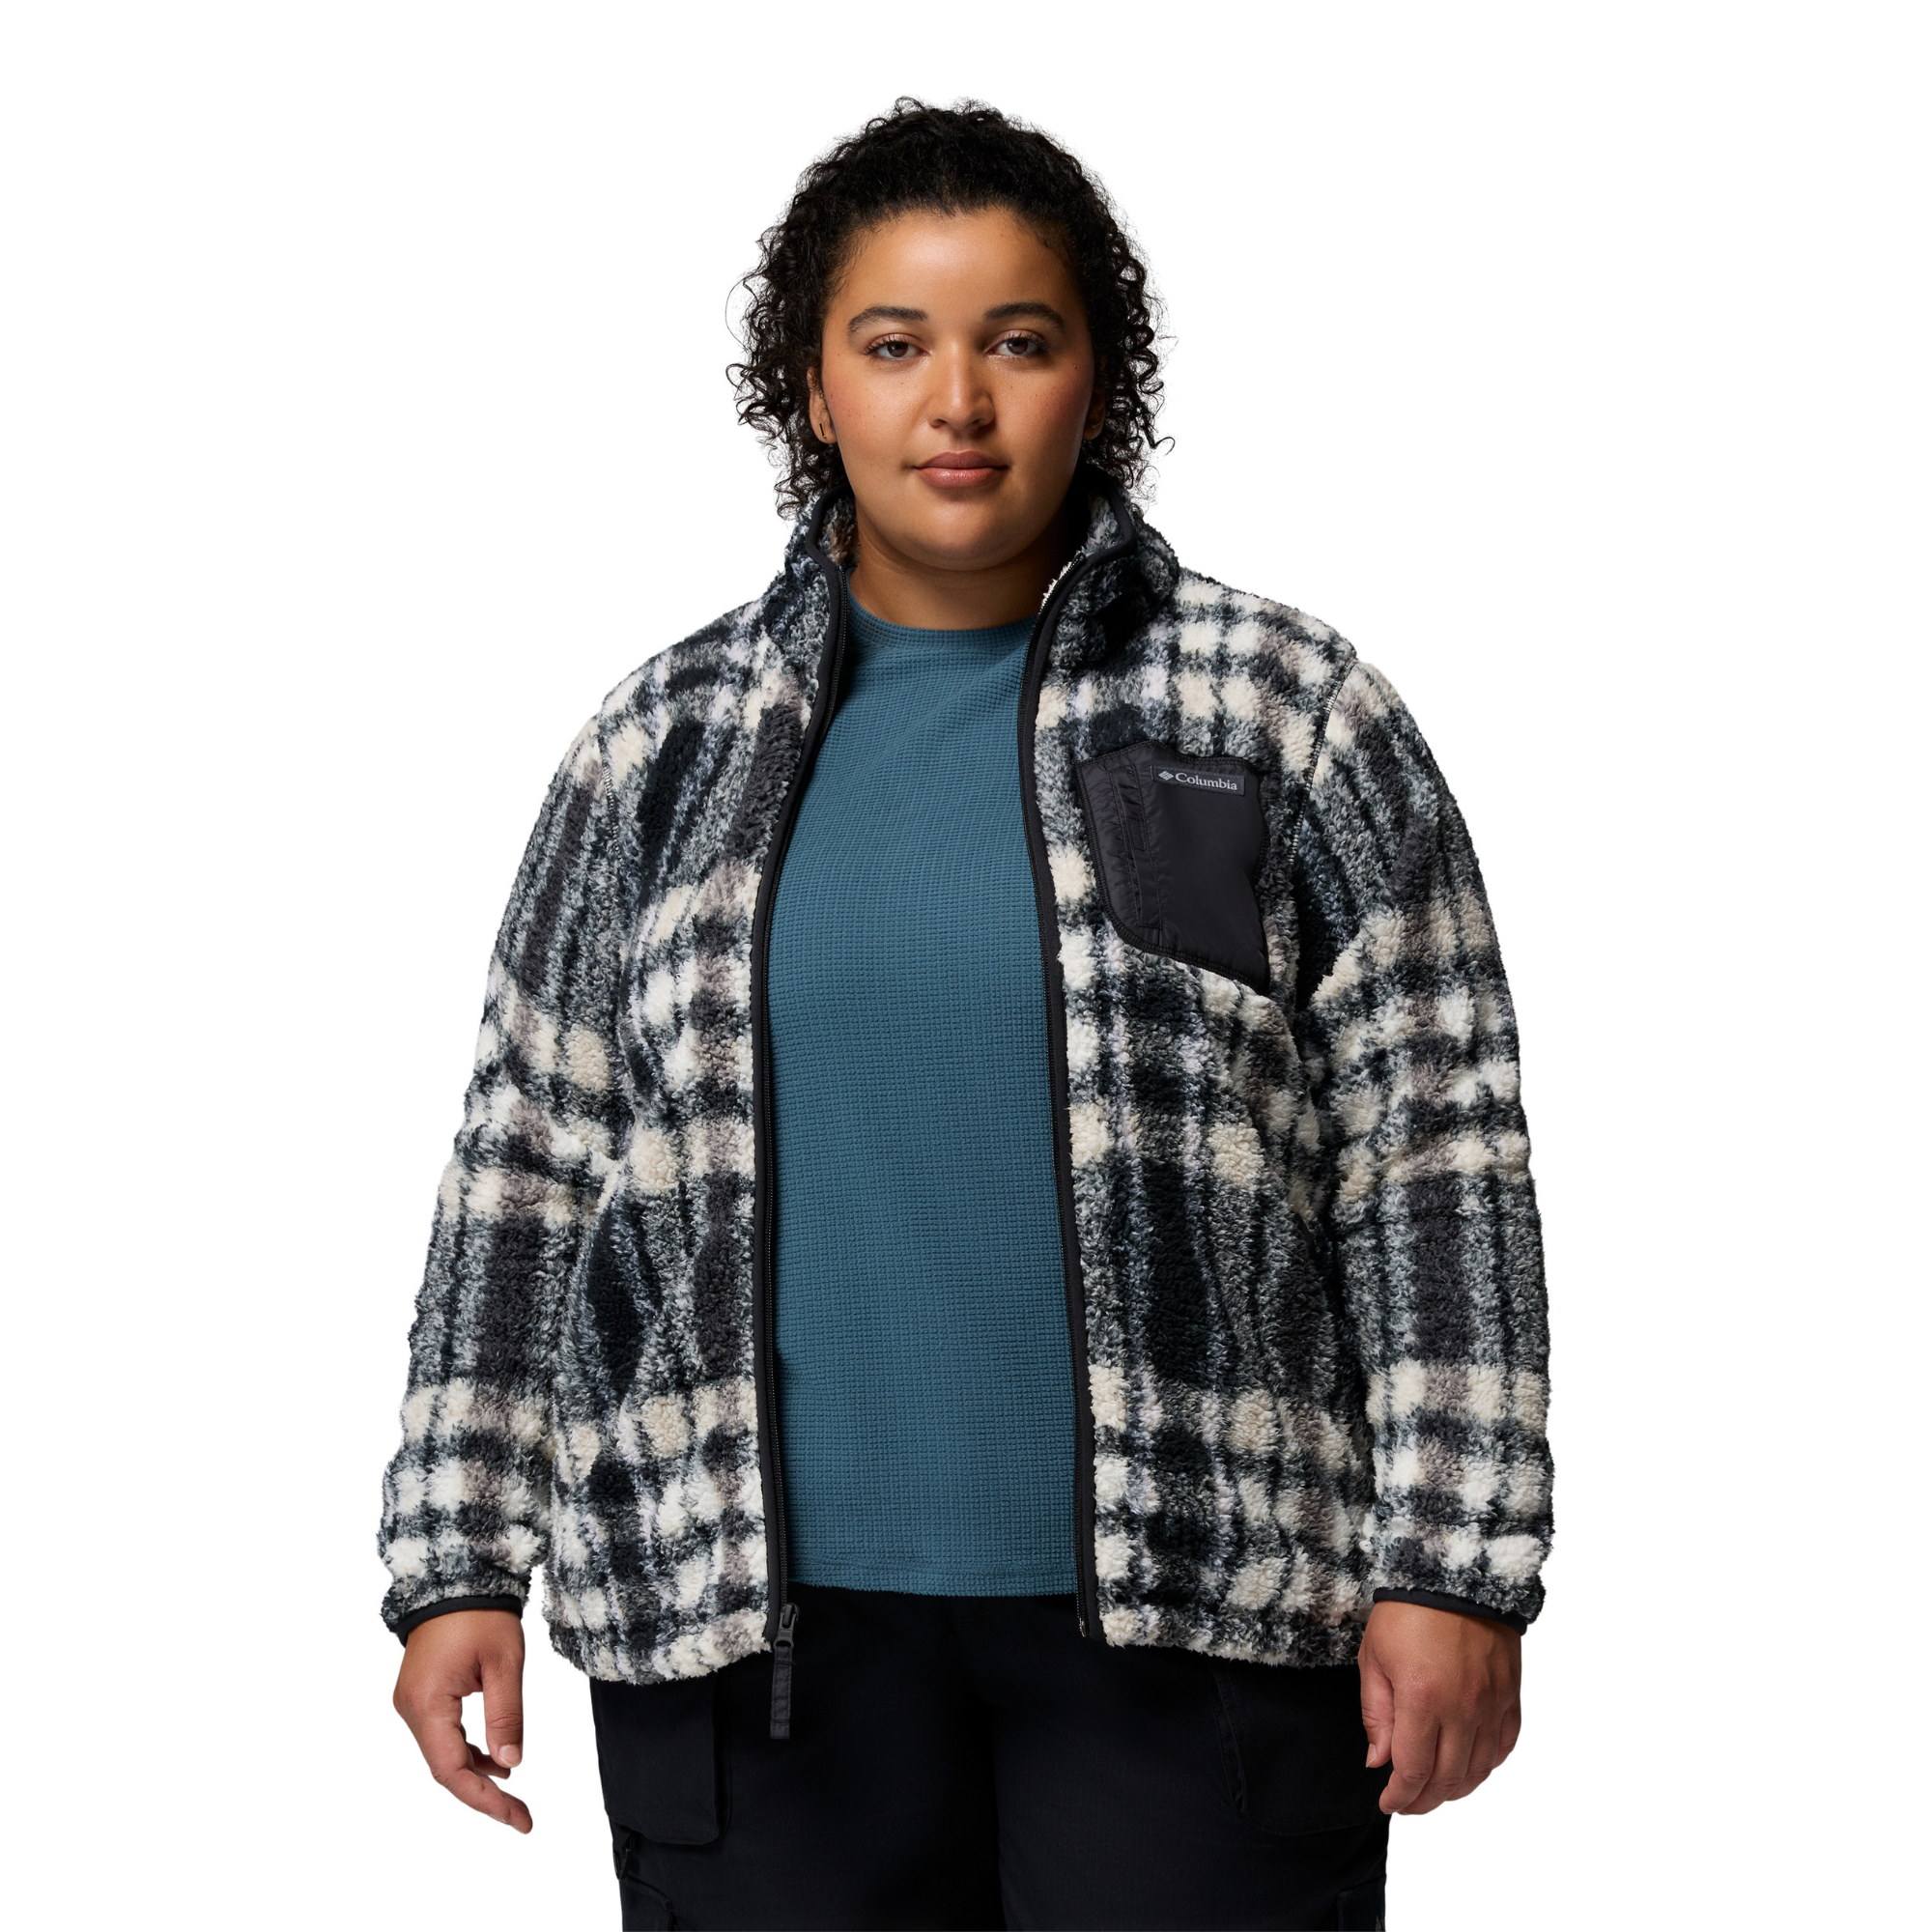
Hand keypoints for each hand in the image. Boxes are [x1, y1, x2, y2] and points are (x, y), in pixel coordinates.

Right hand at [393, 1608, 530, 1830]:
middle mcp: (411, 1709)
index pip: (452, 1770)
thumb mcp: (504, 1663)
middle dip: (484, 1794)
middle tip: (522, 1815)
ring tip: (514, 1793)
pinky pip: (443, 1735)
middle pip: (445, 1768)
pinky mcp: (421, 1695)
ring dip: (476, 1774)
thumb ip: (506, 1716)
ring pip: (443, 1754)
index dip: (485, 1800)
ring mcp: (413, 1703)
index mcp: (428, 1704)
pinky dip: (468, 1751)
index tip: (518, 1818)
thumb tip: (512, 1765)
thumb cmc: (480, 1613)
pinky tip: (496, 1759)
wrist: (456, 1576)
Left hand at [1358, 1600, 1521, 1815]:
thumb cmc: (1407, 1611)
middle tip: (1407, 1803)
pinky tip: (1469, 1766)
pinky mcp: (1510, 1695)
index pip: (1413, 1770)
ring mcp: (1491, 1704)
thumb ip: (1377, 1714)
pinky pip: (1504, 1746)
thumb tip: (1379, 1761)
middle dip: (1424, 1800)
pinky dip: (1486, 1765)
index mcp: (1422, 1698)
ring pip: (1478, 1769)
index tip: (1388, 1803)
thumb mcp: (1374, 1658)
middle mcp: (1462, 1708)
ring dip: (1455, 1789)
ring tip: (1435, 1791)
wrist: (1453, 1572)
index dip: (1400, 1796)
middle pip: (1447, 1779)